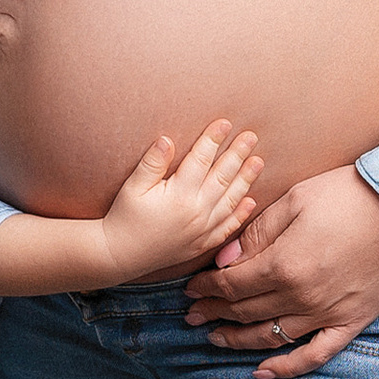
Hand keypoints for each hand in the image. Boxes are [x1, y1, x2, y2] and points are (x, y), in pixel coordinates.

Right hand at [98, 122, 264, 282]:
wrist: (120, 256)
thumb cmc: (123, 217)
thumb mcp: (133, 187)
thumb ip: (152, 163)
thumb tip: (167, 140)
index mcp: (179, 195)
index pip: (201, 160)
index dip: (213, 139)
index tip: (225, 122)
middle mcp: (196, 212)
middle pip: (222, 176)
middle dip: (238, 154)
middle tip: (251, 136)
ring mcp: (202, 230)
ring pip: (231, 200)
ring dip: (246, 179)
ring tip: (258, 161)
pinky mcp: (202, 244)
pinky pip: (227, 227)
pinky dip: (241, 214)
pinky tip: (250, 201)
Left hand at [185, 166, 378, 378]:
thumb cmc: (349, 194)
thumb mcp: (294, 201)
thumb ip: (256, 234)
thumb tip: (224, 260)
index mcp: (284, 265)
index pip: (231, 286)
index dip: (206, 289)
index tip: (191, 288)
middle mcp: (302, 297)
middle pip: (245, 312)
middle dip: (214, 313)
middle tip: (192, 315)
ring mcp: (327, 314)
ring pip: (271, 337)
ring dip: (238, 340)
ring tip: (216, 337)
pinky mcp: (352, 322)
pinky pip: (316, 355)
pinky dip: (288, 368)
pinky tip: (263, 372)